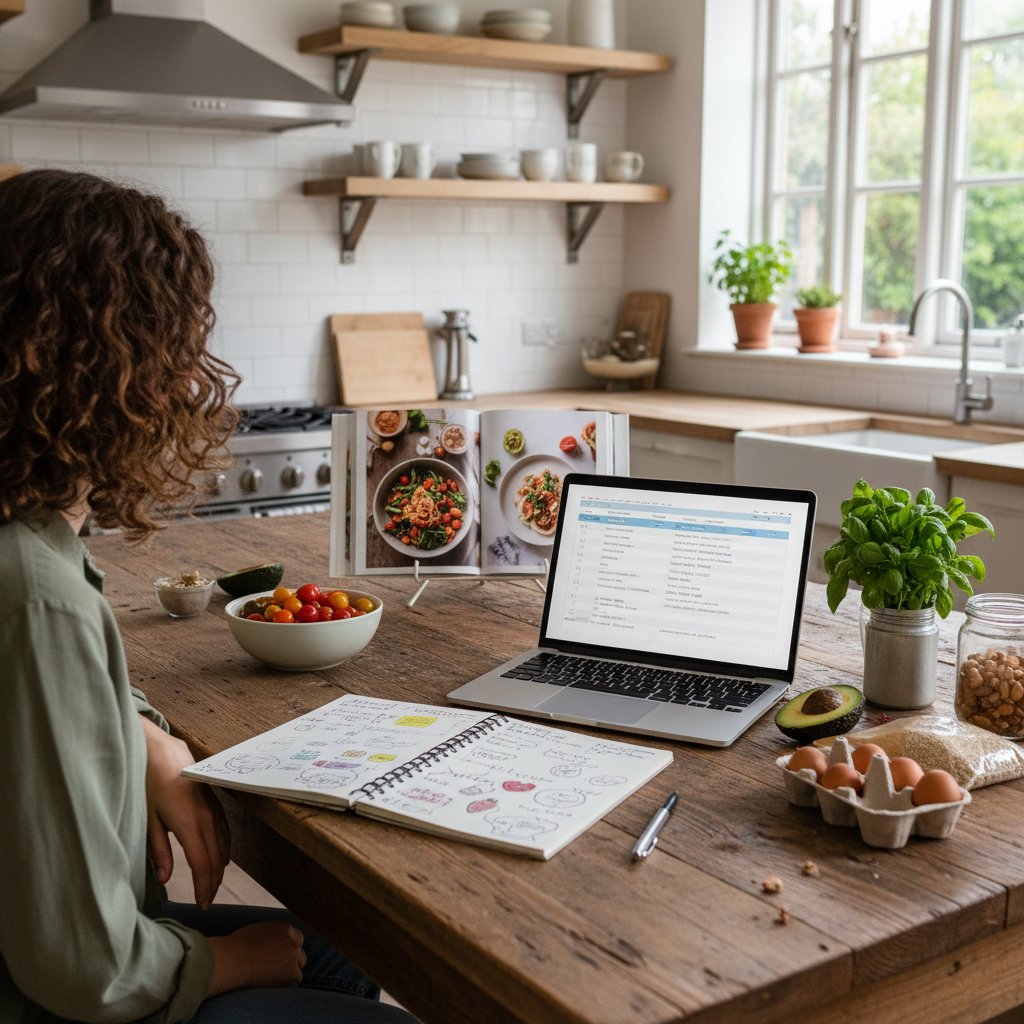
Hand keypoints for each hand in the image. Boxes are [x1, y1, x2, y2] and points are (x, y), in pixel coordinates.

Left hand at [140, 716, 229, 908]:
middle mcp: (207, 817)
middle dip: (213, 882)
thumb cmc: (149, 783)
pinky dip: (224, 849)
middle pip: (216, 858)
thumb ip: (159, 850)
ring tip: (212, 886)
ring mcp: (214, 808)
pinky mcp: (214, 801)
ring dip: (219, 868)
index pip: (203, 864)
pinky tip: (220, 858)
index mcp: (190, 824)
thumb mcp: (149, 819)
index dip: (204, 887)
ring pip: (223, 845)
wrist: (161, 750)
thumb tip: (165, 879)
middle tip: (206, 902)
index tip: (202, 905)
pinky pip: (225, 831)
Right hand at [207, 921, 305, 995]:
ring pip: (298, 970)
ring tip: (271, 979)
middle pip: (300, 954)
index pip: (297, 939)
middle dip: (291, 962)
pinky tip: (272, 986)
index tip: (282, 957)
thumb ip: (273, 935)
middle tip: (277, 971)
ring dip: (288, 975)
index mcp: (285, 928)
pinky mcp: (292, 974)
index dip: (290, 949)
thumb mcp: (258, 931)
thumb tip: (275, 943)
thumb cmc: (237, 947)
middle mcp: (293, 941)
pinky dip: (285, 986)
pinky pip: (294, 983)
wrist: (233, 960)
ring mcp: (294, 957)